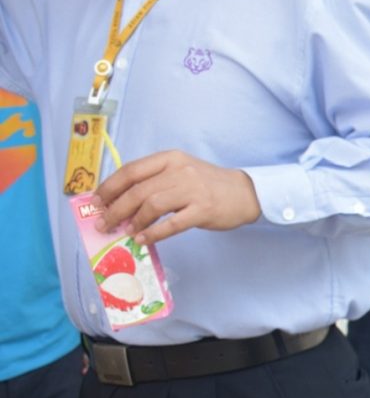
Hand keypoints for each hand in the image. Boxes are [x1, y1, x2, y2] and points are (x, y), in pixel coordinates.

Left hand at [92, 150, 261, 244]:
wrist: (245, 192)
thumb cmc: (208, 184)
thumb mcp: (181, 172)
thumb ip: (155, 181)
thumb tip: (120, 202)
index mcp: (170, 159)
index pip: (131, 170)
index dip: (109, 187)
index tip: (96, 201)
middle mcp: (180, 171)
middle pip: (137, 190)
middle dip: (115, 209)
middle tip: (104, 223)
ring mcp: (192, 190)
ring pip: (151, 205)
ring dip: (133, 221)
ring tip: (125, 232)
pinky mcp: (203, 210)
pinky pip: (171, 224)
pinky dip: (153, 233)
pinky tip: (144, 239)